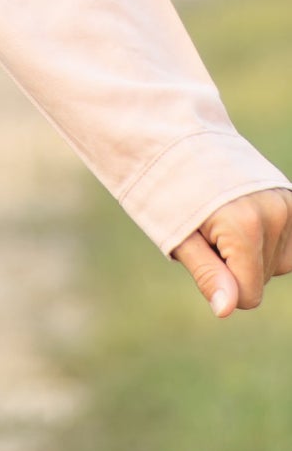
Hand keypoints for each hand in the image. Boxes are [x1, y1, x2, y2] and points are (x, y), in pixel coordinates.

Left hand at [171, 188, 291, 317]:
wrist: (179, 141)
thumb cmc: (170, 191)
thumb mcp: (178, 236)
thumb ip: (208, 274)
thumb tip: (226, 309)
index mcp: (244, 227)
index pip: (249, 295)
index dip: (223, 286)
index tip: (202, 253)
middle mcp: (274, 214)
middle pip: (264, 278)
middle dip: (236, 266)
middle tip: (208, 230)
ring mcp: (286, 204)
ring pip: (279, 262)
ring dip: (254, 253)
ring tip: (224, 220)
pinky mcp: (291, 199)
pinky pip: (291, 244)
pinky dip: (270, 242)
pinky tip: (247, 224)